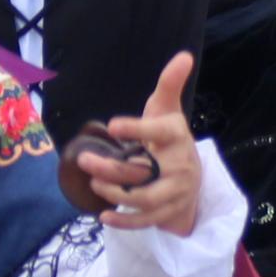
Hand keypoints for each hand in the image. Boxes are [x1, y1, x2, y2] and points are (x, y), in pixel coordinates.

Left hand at [66, 53, 205, 233]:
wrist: (193, 179)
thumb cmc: (170, 140)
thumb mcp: (168, 111)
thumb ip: (171, 84)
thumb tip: (184, 55)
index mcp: (177, 137)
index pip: (159, 131)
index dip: (137, 128)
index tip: (112, 126)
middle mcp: (179, 166)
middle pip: (142, 170)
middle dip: (109, 167)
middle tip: (82, 159)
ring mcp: (175, 192)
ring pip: (142, 197)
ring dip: (114, 193)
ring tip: (93, 183)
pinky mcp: (168, 213)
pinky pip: (145, 221)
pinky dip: (124, 221)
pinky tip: (103, 216)